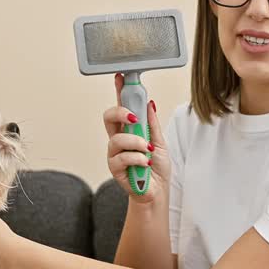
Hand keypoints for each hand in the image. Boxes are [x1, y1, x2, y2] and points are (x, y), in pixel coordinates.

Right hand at [106, 73, 169, 205]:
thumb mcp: (160, 142)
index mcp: (129, 130)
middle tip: (133, 117)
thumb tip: (150, 103)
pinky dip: (137, 159)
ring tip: (147, 150)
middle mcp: (119, 140)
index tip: (121, 77)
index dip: (120, 91)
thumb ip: (152, 124)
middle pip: (108, 117)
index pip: (122, 106)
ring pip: (116, 139)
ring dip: (135, 143)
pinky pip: (121, 157)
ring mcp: (115, 154)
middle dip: (120, 112)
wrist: (158, 191)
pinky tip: (145, 163)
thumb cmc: (157, 169)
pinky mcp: (114, 168)